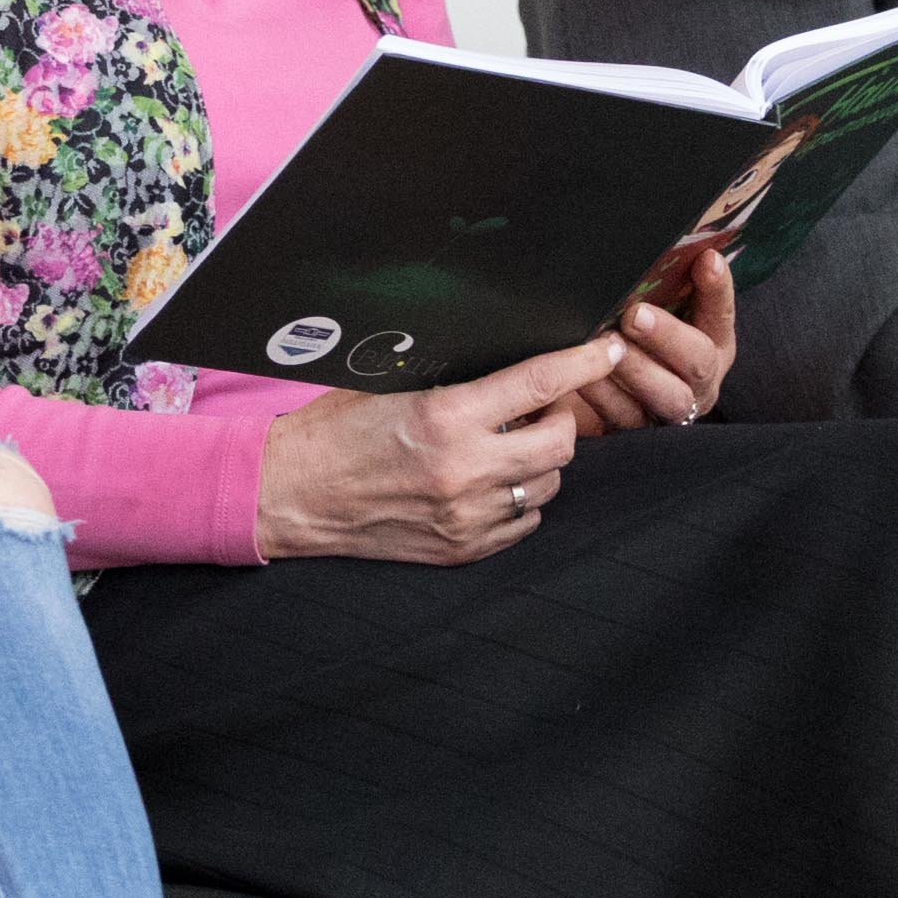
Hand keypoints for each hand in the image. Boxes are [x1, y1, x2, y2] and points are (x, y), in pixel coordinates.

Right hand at [254, 330, 625, 566]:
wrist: (290, 496)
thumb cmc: (332, 430)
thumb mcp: (391, 385)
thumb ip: (457, 380)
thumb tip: (515, 362)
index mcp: (444, 418)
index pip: (539, 383)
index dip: (584, 362)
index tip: (607, 349)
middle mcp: (463, 471)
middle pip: (560, 442)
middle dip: (564, 415)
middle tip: (544, 402)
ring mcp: (465, 517)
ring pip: (547, 484)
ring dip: (542, 459)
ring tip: (513, 442)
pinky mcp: (462, 548)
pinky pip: (524, 521)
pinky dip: (521, 498)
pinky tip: (495, 480)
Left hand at [574, 246, 737, 433]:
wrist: (608, 386)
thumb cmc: (637, 335)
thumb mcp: (660, 308)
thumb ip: (668, 282)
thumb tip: (671, 242)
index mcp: (713, 340)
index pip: (722, 312)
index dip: (717, 289)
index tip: (706, 260)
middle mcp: (700, 377)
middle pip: (697, 361)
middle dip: (667, 336)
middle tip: (635, 314)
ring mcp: (671, 406)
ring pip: (667, 395)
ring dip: (636, 369)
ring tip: (608, 344)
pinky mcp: (639, 428)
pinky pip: (624, 416)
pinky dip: (603, 395)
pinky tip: (584, 376)